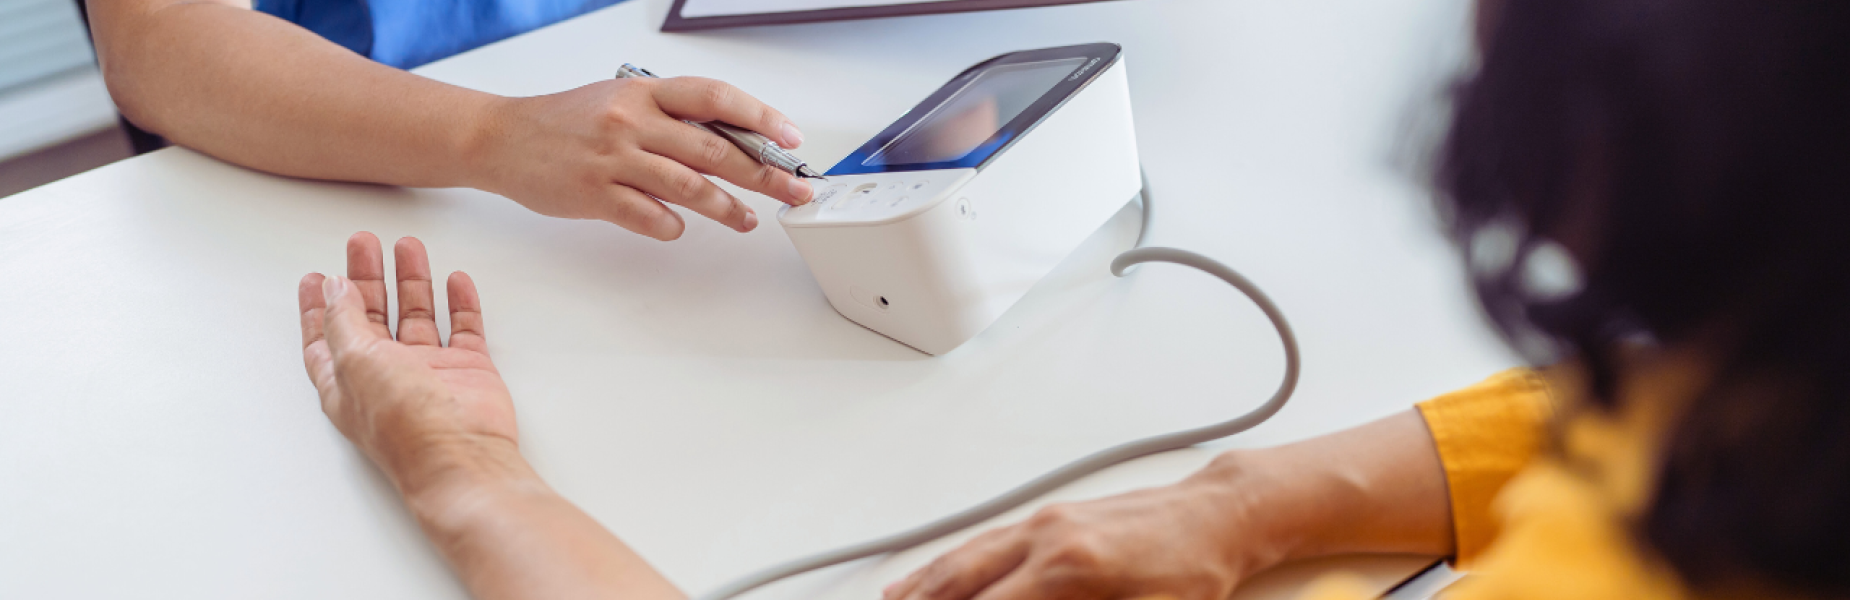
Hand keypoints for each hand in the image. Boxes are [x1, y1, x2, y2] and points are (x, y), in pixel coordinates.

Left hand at [298, 232, 521, 495]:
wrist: (463, 455)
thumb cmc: (406, 424)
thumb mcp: (356, 361)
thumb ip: (344, 319)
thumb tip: (336, 289)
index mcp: (348, 380)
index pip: (326, 336)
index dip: (318, 306)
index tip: (316, 276)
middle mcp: (387, 376)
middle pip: (372, 317)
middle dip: (366, 278)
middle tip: (364, 244)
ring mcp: (429, 374)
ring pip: (418, 316)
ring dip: (412, 282)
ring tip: (409, 248)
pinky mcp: (469, 372)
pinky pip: (464, 329)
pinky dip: (461, 303)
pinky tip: (456, 281)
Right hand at [472, 77, 815, 239]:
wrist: (502, 137)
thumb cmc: (569, 121)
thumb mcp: (623, 102)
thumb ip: (673, 119)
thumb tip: (734, 141)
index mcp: (645, 93)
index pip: (717, 98)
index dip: (760, 118)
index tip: (790, 139)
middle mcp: (633, 121)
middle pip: (715, 149)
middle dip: (764, 174)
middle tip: (793, 191)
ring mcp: (614, 159)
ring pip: (690, 187)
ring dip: (727, 208)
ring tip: (747, 220)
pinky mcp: (595, 194)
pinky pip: (650, 216)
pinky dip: (672, 225)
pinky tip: (679, 226)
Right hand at [885, 458, 1278, 599]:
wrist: (1221, 515)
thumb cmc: (1195, 571)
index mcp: (1069, 570)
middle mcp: (1047, 538)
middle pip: (960, 582)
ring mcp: (1044, 522)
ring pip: (963, 559)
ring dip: (921, 588)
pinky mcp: (1050, 516)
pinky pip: (983, 542)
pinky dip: (946, 563)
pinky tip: (927, 578)